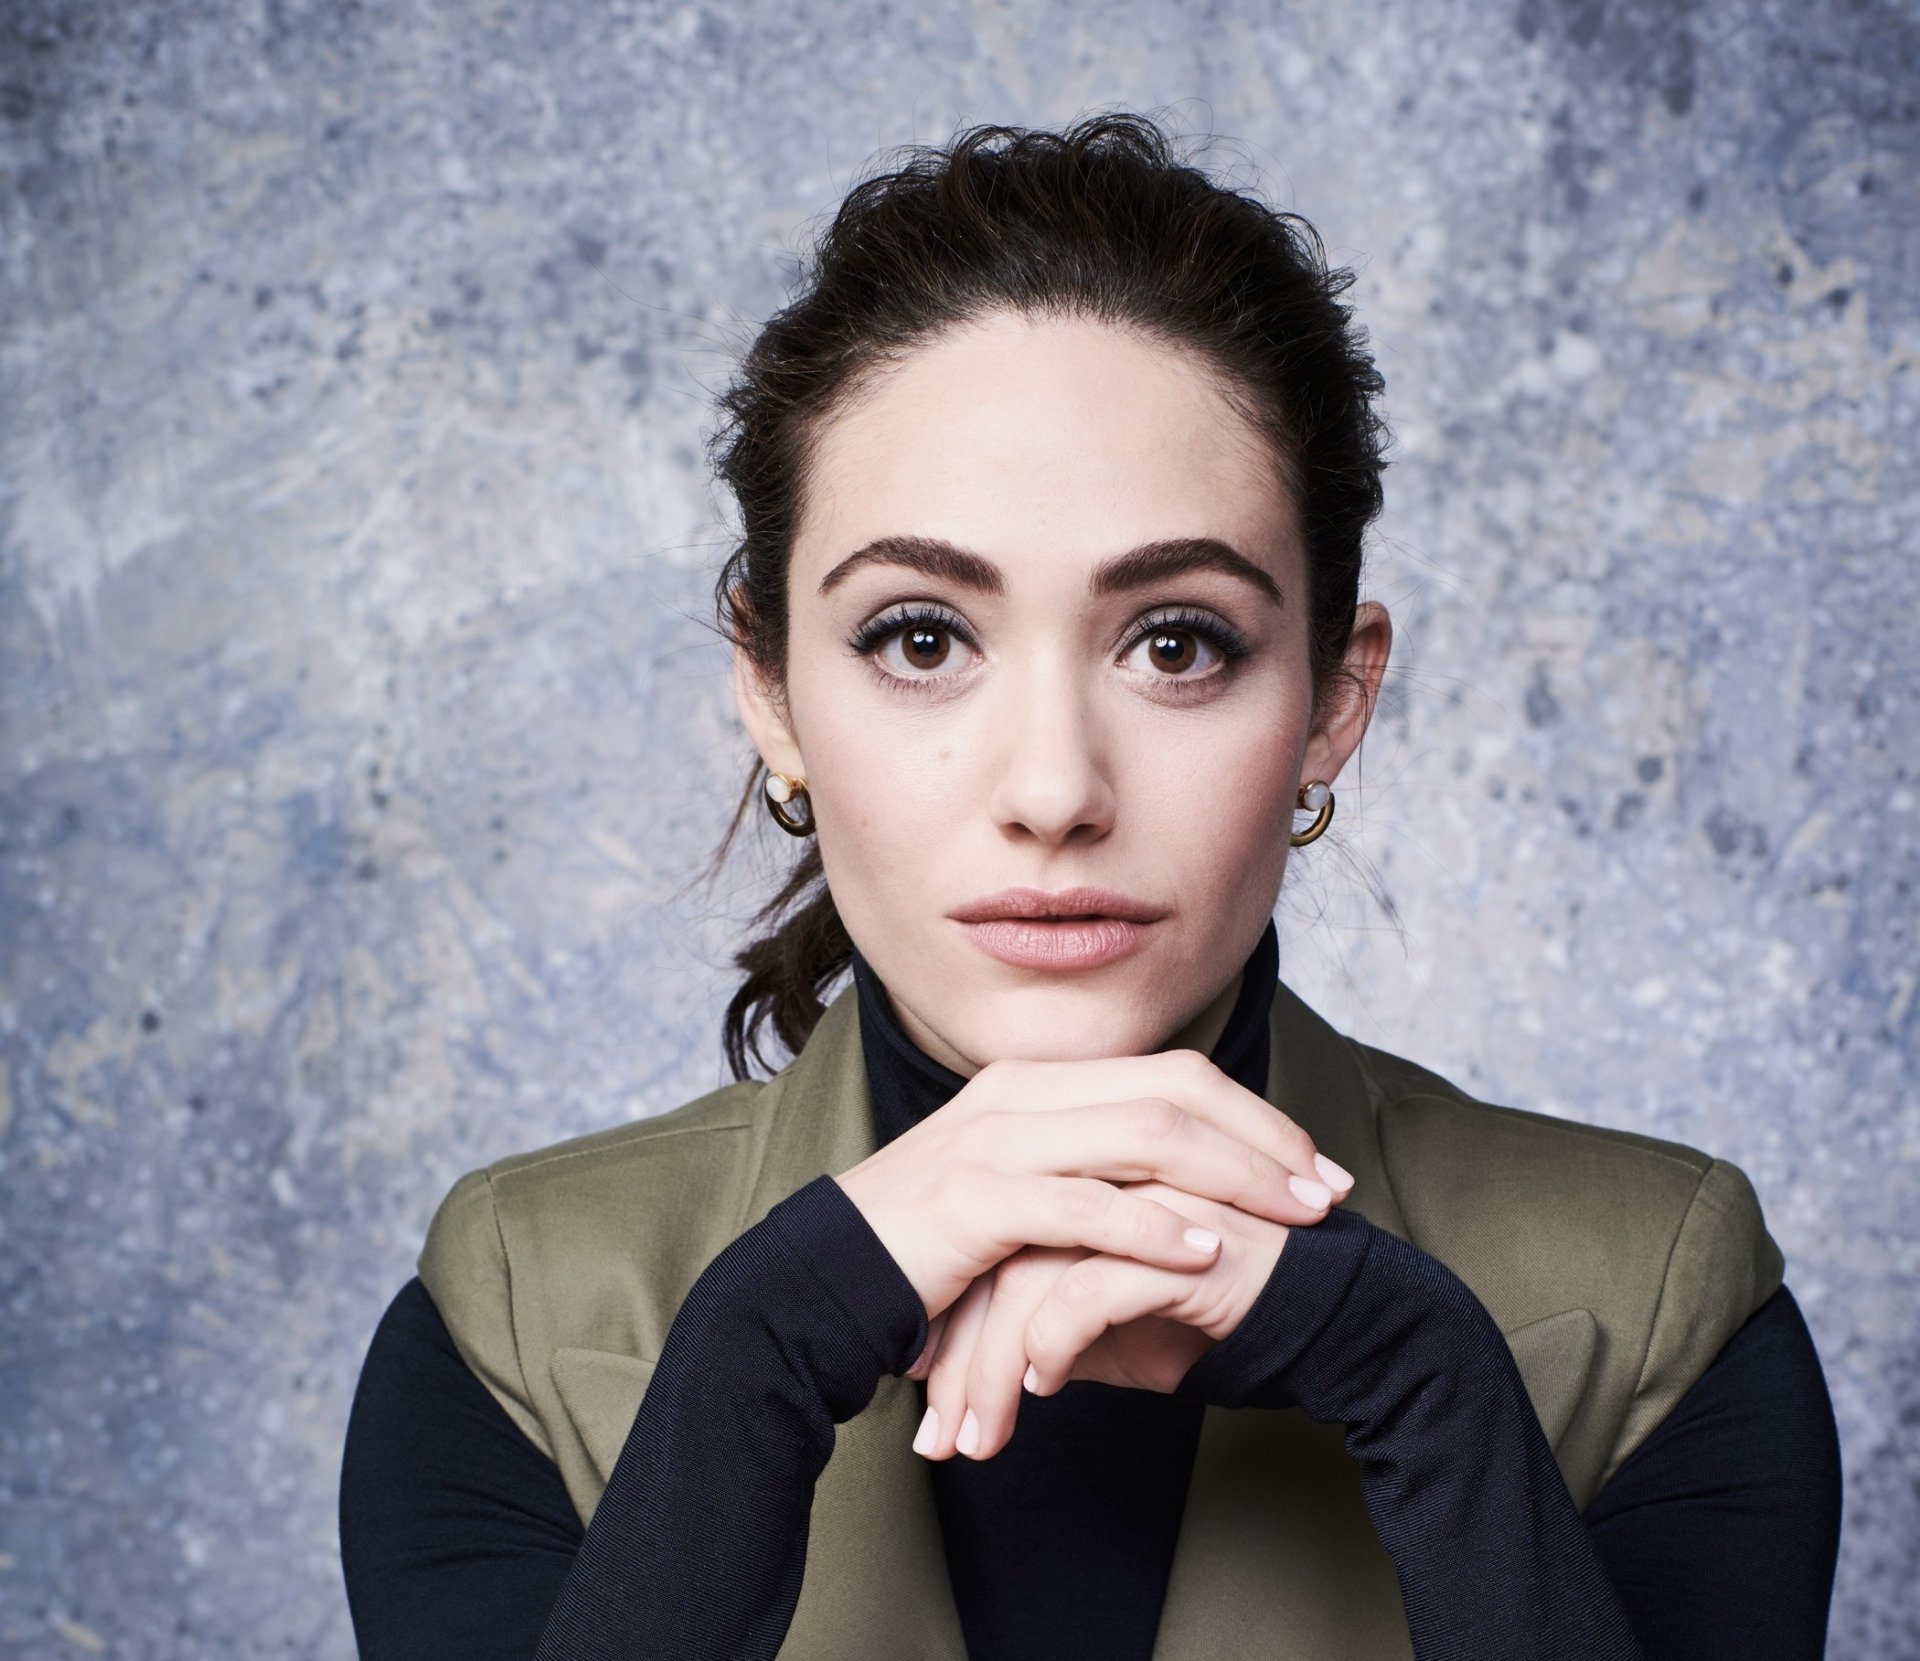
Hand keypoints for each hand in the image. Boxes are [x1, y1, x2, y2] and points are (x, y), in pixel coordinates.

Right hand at [834, 1049, 1349, 1326]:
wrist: (824, 1280)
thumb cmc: (931, 1247)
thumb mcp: (1016, 1190)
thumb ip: (1085, 1173)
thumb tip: (1175, 1192)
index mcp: (1036, 1082)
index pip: (1171, 1073)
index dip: (1254, 1113)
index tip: (1314, 1162)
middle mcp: (1020, 1095)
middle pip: (1173, 1092)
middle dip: (1265, 1139)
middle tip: (1330, 1190)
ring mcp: (995, 1142)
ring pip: (1142, 1136)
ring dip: (1234, 1176)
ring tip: (1295, 1217)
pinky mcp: (975, 1201)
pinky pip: (1083, 1206)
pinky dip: (1152, 1228)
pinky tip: (1205, 1253)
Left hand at [908, 1174, 1327, 1460]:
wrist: (1335, 1319)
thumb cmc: (1225, 1312)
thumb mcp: (1122, 1324)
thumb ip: (1058, 1315)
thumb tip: (990, 1357)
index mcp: (1090, 1173)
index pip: (989, 1236)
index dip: (950, 1314)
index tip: (924, 1388)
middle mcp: (1112, 1175)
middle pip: (996, 1251)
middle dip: (958, 1352)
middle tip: (937, 1435)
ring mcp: (1148, 1197)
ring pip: (1029, 1272)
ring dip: (992, 1368)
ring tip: (978, 1438)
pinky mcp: (1186, 1238)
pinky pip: (1089, 1288)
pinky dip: (1054, 1342)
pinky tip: (1045, 1386)